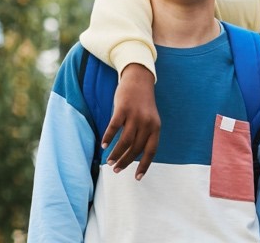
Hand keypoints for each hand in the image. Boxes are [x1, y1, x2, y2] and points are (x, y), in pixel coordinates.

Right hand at [104, 64, 159, 179]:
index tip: (137, 178)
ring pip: (124, 141)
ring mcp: (135, 115)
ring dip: (116, 153)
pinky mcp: (122, 109)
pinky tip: (103, 145)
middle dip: (125, 162)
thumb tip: (134, 155)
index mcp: (155, 128)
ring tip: (109, 161)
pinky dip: (108, 138)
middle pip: (135, 149)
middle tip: (116, 169)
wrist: (139, 80)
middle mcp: (147, 123)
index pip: (151, 151)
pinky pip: (114, 127)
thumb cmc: (142, 103)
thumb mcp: (150, 119)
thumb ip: (145, 135)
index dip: (144, 165)